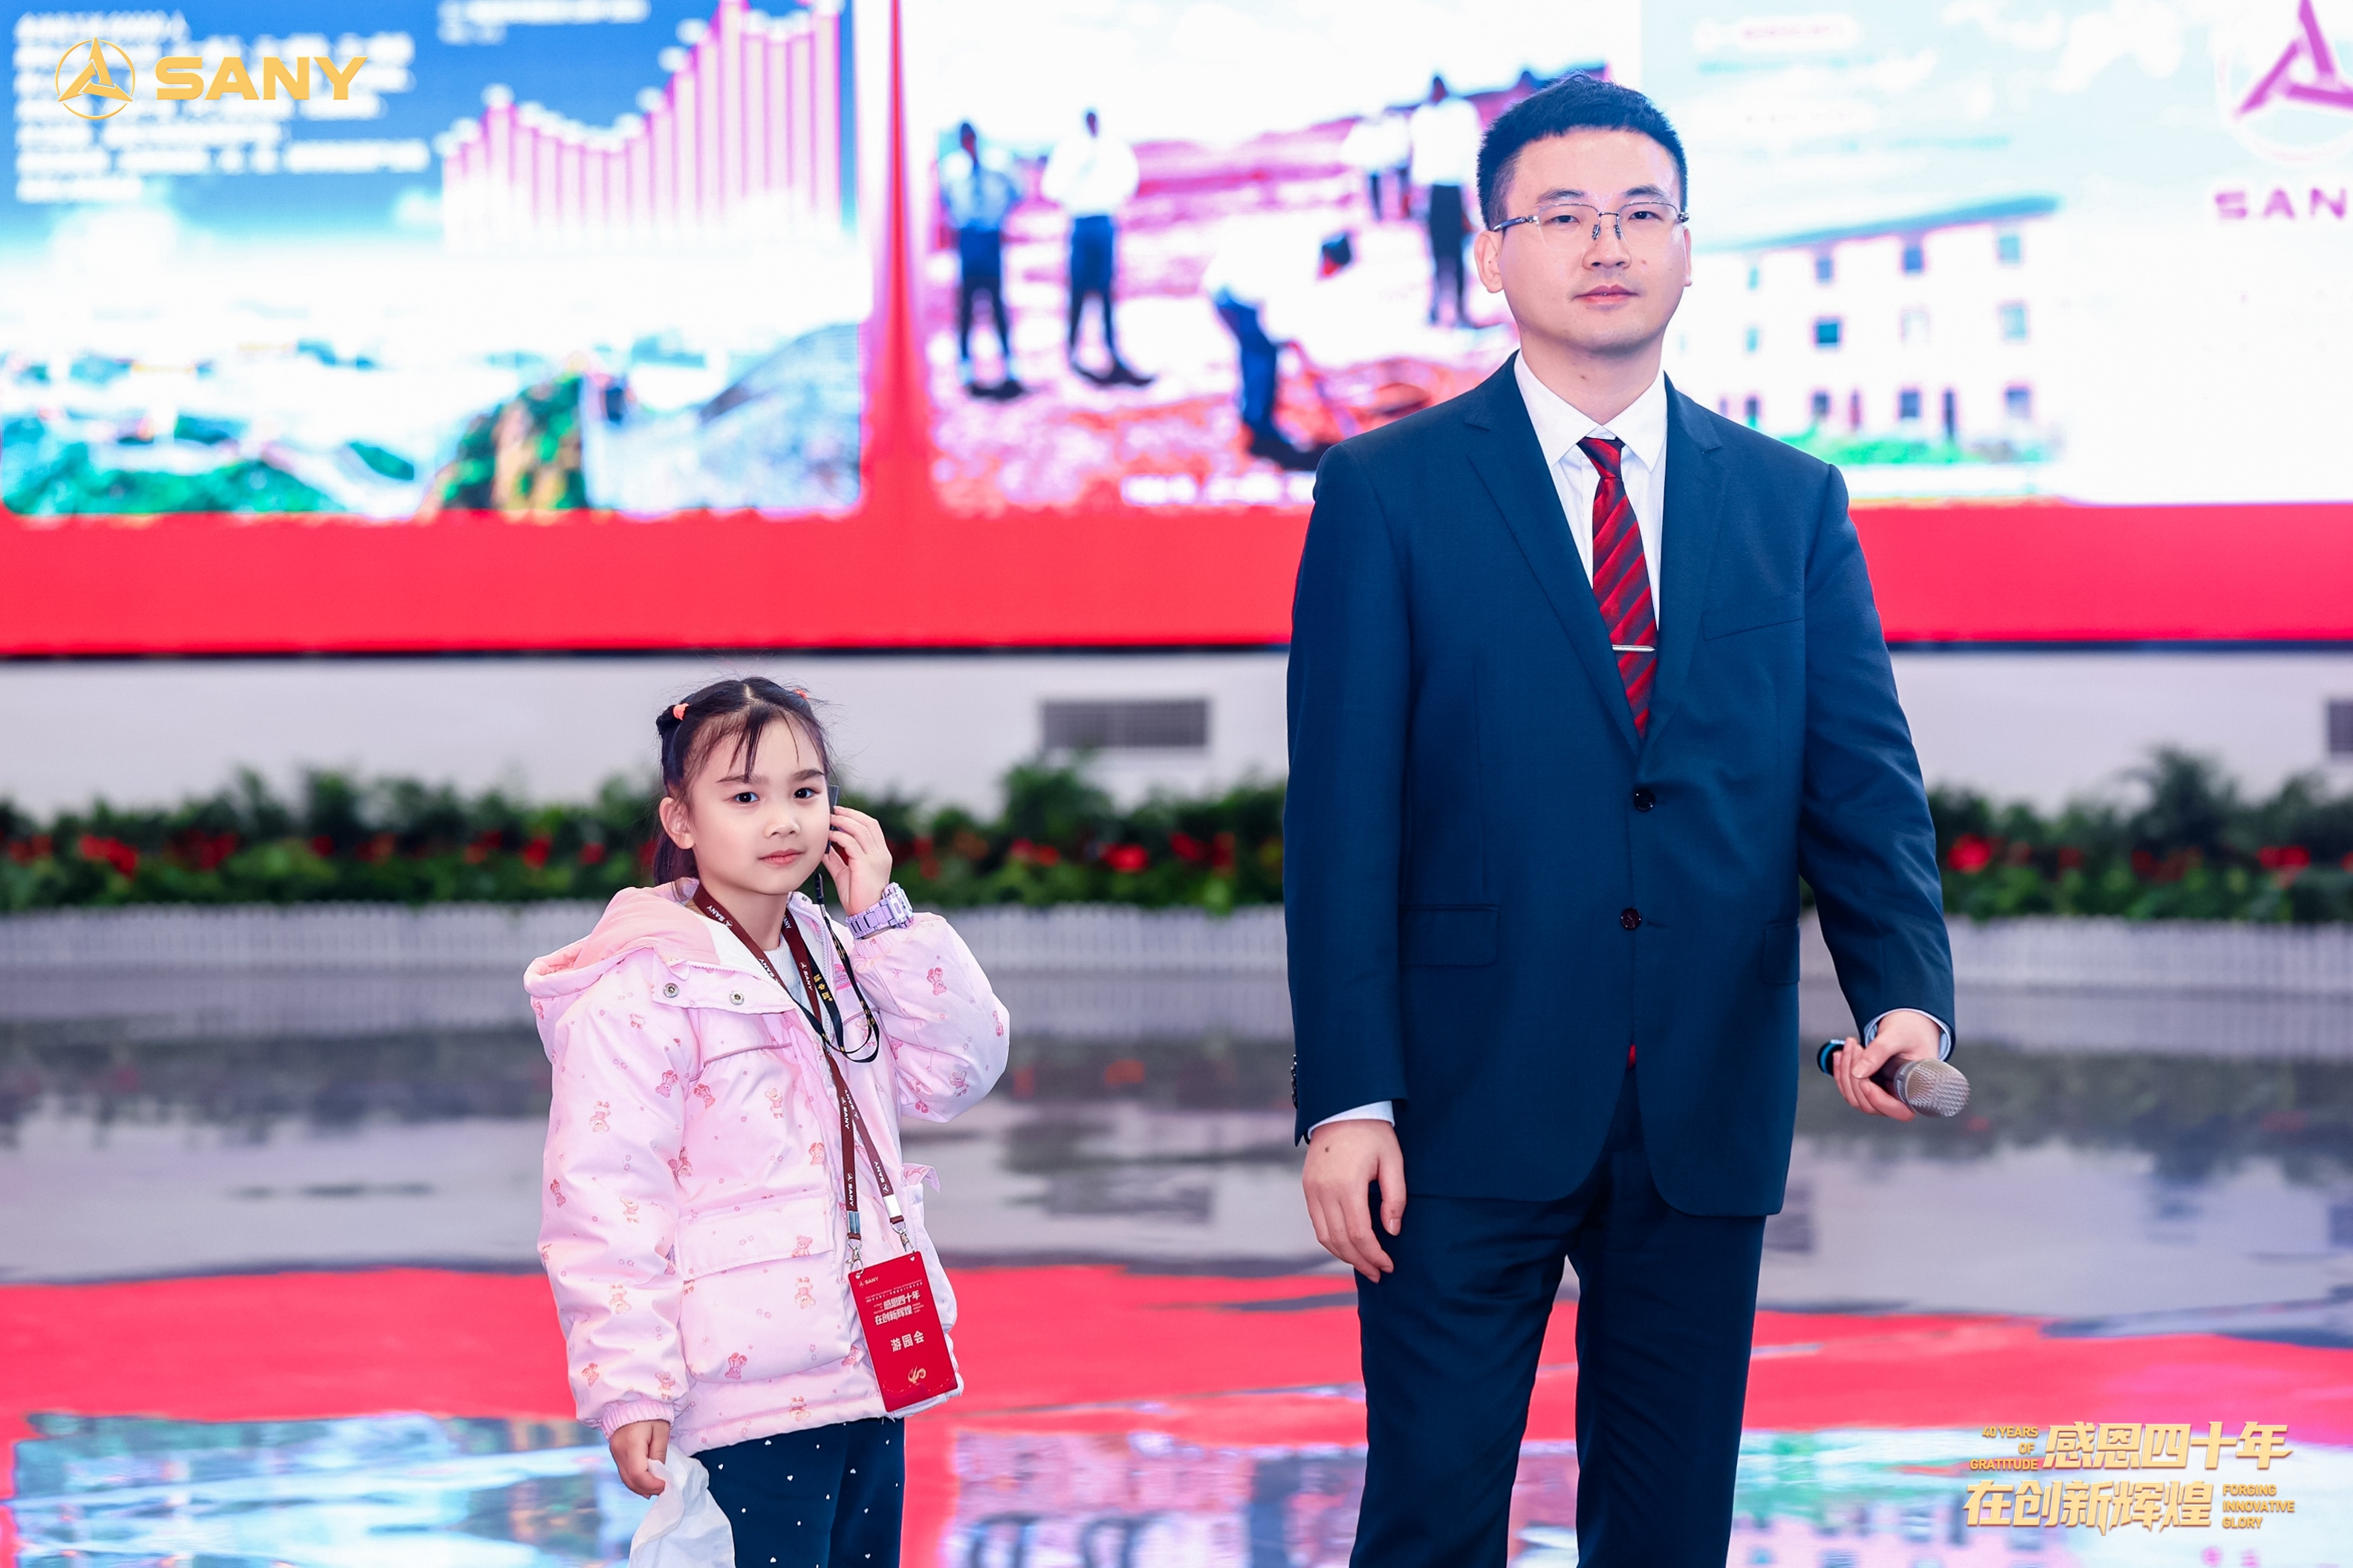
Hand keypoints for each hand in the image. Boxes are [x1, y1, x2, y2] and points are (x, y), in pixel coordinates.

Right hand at [609, 1418, 670, 1497]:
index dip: (652, 1484)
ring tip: (656, 1488)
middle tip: (663, 1489)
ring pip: (625, 1479)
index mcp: (631, 1444)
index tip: (666, 1485)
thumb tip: (659, 1474)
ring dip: (640, 1487)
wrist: (632, 1401)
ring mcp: (614, 1453)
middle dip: (647, 1489)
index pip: (639, 1474)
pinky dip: (635, 1480)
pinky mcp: (615, 1452)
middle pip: (630, 1480)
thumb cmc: (651, 1412)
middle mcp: (619, 1451)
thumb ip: (659, 1453)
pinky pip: (624, 1472)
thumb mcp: (661, 1431)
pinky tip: (645, 1482)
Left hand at [823, 805, 892, 916]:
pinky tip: (830, 836)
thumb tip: (823, 848)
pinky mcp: (865, 864)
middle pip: (868, 823)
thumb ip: (836, 859)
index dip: (857, 816)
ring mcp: (875, 858)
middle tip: (834, 811)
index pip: (872, 827)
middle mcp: (881, 853)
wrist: (867, 915)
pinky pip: (851, 843)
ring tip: (830, 820)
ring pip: (860, 829)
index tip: (841, 813)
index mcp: (880, 854)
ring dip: (843, 822)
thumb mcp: (845, 874)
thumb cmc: (858, 897)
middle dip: (850, 814)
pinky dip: (839, 836)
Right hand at [1303, 1118, 1405, 1280]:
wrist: (1341, 1108)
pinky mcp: (1307, 1187)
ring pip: (1324, 1237)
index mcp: (1347, 1185)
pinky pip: (1316, 1223)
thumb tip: (1392, 1231)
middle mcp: (1324, 1191)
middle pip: (1340, 1241)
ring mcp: (1312, 1190)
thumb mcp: (1392, 1161)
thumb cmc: (1373, 1133)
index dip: (1375, 1255)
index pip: (1360, 1234)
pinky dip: (1331, 1240)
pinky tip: (1347, 1245)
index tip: (1389, 1266)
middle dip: (1361, 1262)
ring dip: (1344, 1255)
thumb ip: (1395, 1198)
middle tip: (1379, 1274)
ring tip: (1364, 1265)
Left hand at [1831, 1010, 1944, 1122]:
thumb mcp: (1898, 1035)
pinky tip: (1841, 1054)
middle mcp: (1901, 1098)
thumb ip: (1880, 1051)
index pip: (1899, 1111)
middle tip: (1856, 1047)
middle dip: (1854, 1076)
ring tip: (1850, 1045)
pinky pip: (1850, 1090)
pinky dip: (1841, 1072)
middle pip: (1869, 1104)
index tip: (1865, 1082)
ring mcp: (1884, 1095)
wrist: (1910, 1025)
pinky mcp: (1872, 1089)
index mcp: (1917, 1090)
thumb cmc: (1913, 1031)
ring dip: (1845, 1072)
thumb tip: (1859, 1072)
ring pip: (1856, 1098)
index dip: (1879, 1100)